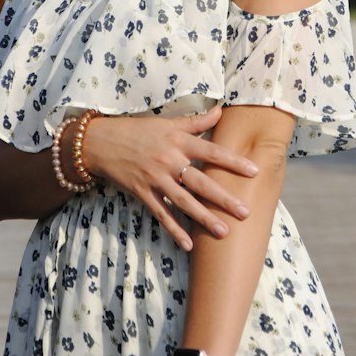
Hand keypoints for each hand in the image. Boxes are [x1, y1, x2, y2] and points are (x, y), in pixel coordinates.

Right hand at [82, 106, 256, 250]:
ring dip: (204, 218)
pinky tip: (188, 245)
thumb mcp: (168, 122)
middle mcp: (169, 160)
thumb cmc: (138, 130)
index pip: (211, 152)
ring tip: (224, 231)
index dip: (233, 161)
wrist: (101, 142)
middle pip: (201, 181)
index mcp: (178, 141)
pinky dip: (174, 229)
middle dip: (224, 198)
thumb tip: (221, 110)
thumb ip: (196, 121)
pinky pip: (161, 213)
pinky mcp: (143, 193)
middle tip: (245, 211)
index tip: (254, 171)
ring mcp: (155, 178)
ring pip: (184, 201)